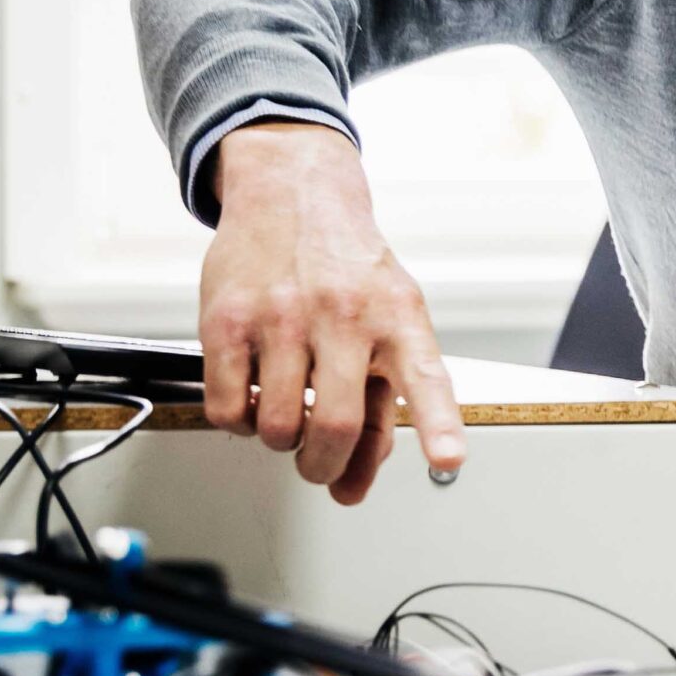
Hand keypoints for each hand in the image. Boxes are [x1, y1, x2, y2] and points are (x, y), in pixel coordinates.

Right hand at [199, 122, 464, 504]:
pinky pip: (226, 409)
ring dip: (280, 443)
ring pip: (276, 427)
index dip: (439, 425)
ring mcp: (282, 316)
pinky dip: (239, 423)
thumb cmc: (349, 268)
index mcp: (398, 318)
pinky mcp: (226, 320)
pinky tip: (252, 398)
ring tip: (286, 418)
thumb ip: (383, 398)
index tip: (449, 459)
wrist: (294, 194)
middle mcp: (344, 315)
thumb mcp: (391, 316)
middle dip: (324, 467)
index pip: (426, 377)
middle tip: (319, 465)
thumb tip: (354, 481)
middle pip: (334, 426)